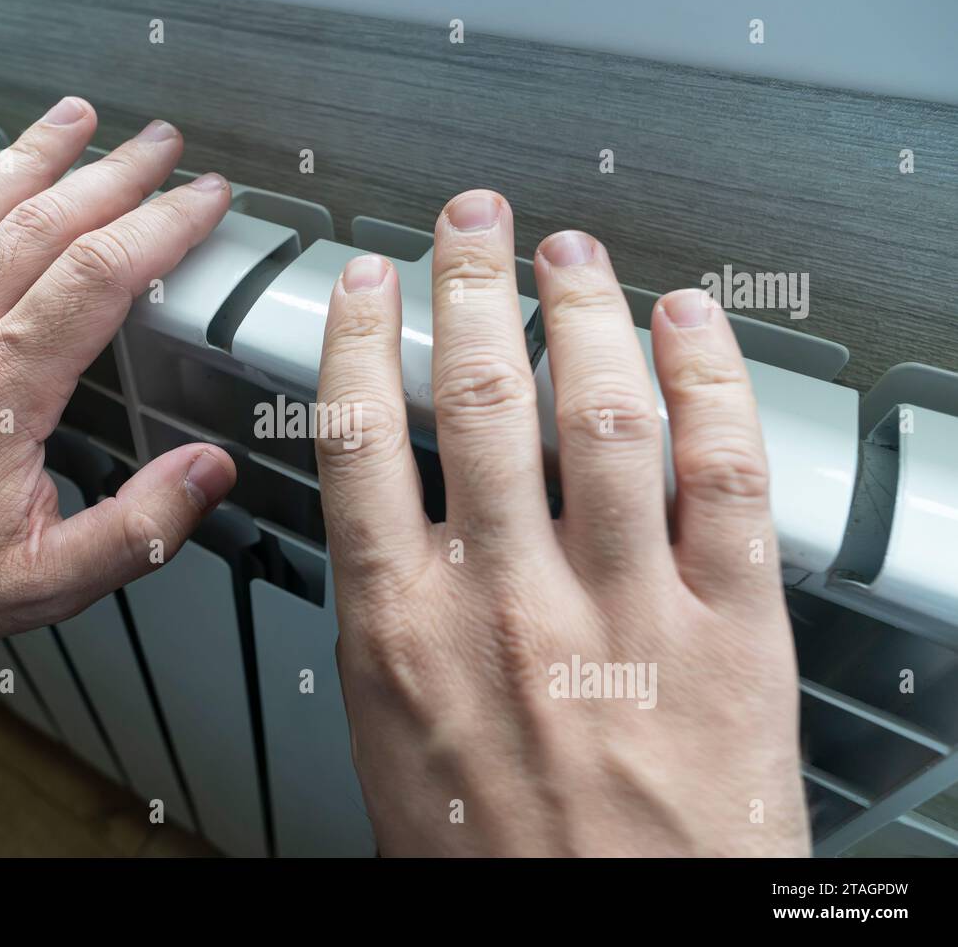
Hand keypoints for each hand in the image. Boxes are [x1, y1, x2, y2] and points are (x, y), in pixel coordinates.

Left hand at [0, 98, 236, 660]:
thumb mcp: (49, 582)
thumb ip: (141, 529)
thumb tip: (210, 470)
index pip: (96, 277)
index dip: (160, 226)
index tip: (203, 200)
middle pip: (42, 223)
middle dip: (113, 173)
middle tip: (162, 144)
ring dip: (32, 154)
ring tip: (78, 119)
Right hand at [316, 191, 807, 855]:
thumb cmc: (498, 869)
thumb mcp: (394, 744)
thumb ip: (393, 627)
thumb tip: (390, 538)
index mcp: (405, 634)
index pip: (366, 442)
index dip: (366, 340)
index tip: (370, 286)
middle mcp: (507, 605)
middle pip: (482, 400)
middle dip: (473, 287)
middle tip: (471, 226)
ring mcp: (623, 611)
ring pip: (603, 416)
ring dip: (585, 312)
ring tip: (572, 255)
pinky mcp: (729, 632)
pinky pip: (723, 477)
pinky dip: (708, 383)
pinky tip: (689, 328)